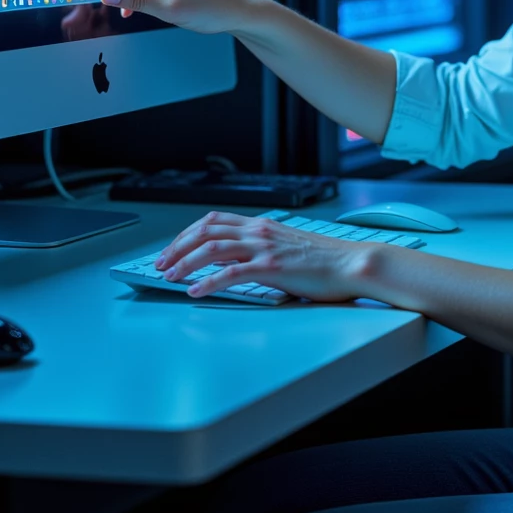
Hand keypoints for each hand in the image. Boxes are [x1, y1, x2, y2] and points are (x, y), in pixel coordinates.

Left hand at [154, 211, 374, 301]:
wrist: (352, 264)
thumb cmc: (325, 262)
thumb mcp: (286, 248)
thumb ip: (260, 251)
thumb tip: (233, 264)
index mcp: (262, 225)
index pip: (213, 221)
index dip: (187, 234)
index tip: (172, 249)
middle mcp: (259, 231)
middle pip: (205, 231)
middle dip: (177, 247)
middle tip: (161, 264)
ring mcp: (264, 248)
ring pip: (211, 248)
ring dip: (185, 262)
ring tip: (170, 276)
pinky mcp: (272, 268)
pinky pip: (231, 274)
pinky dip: (208, 282)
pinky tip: (194, 291)